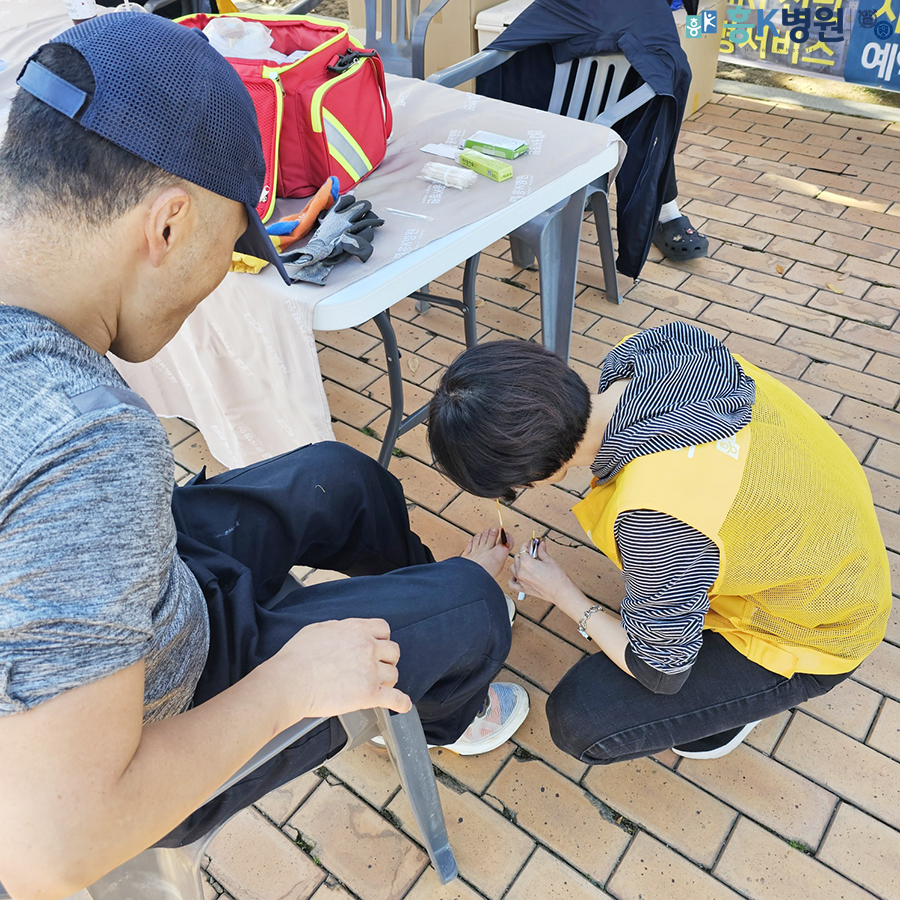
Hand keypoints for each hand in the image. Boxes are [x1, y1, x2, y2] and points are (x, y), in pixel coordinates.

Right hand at [269, 618, 411, 722]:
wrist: (291, 681)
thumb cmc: (298, 656)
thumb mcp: (319, 629)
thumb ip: (338, 627)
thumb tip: (344, 631)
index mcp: (357, 630)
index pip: (383, 629)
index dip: (381, 639)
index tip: (377, 646)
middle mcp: (368, 647)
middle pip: (393, 651)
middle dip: (386, 659)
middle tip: (377, 667)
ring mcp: (371, 671)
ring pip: (393, 674)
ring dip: (387, 680)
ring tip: (378, 686)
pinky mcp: (369, 694)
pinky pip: (395, 698)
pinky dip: (401, 702)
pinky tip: (402, 704)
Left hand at [508, 540, 573, 604]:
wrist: (561, 592)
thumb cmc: (557, 578)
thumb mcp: (549, 560)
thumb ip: (542, 552)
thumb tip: (540, 545)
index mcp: (526, 563)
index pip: (523, 549)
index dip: (527, 545)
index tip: (532, 544)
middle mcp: (521, 572)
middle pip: (517, 558)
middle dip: (524, 553)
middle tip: (532, 552)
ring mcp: (521, 581)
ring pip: (513, 568)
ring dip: (518, 564)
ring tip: (527, 563)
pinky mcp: (523, 589)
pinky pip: (512, 583)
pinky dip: (513, 578)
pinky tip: (517, 575)